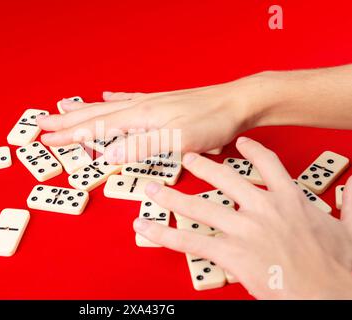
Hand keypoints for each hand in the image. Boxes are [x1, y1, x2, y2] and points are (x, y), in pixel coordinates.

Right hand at [37, 75, 267, 163]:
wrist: (236, 103)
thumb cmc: (211, 122)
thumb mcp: (177, 140)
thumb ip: (140, 146)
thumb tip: (106, 153)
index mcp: (140, 116)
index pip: (96, 126)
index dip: (70, 133)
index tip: (46, 137)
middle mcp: (140, 107)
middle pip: (95, 114)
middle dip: (67, 121)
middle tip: (42, 123)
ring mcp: (150, 104)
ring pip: (107, 107)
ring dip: (83, 110)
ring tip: (64, 108)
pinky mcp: (161, 104)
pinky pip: (128, 101)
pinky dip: (113, 100)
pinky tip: (107, 96)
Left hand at [134, 137, 351, 298]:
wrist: (334, 294)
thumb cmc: (341, 266)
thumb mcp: (350, 228)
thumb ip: (351, 202)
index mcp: (290, 200)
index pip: (268, 165)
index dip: (252, 152)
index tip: (241, 144)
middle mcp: (263, 209)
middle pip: (225, 179)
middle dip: (203, 167)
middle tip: (188, 157)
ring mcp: (245, 230)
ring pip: (200, 207)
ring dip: (172, 197)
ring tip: (153, 189)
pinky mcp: (232, 254)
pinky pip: (191, 242)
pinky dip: (165, 234)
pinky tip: (146, 227)